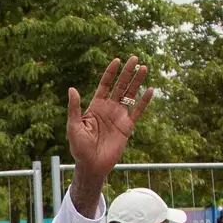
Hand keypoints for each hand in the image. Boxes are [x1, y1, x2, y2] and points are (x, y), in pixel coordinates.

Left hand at [67, 56, 152, 178]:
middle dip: (127, 72)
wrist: (91, 164)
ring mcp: (119, 116)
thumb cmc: (79, 147)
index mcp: (95, 106)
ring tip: (145, 68)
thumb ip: (74, 108)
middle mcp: (108, 108)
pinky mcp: (127, 127)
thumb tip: (71, 89)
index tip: (117, 60)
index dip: (110, 73)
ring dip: (137, 82)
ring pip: (130, 95)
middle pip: (120, 86)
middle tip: (135, 58)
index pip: (104, 85)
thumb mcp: (73, 126)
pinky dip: (144, 101)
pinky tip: (150, 90)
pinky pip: (138, 111)